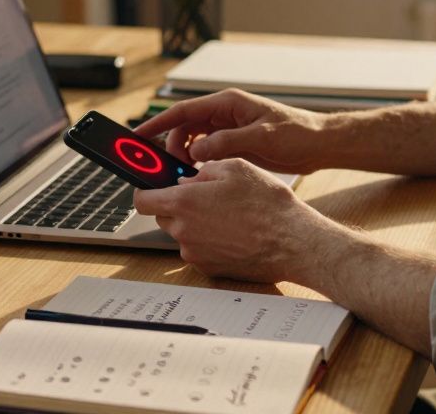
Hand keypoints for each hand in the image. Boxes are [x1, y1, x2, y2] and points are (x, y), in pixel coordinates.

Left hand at [132, 159, 333, 282]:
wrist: (293, 241)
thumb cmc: (268, 204)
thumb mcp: (235, 168)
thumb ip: (202, 171)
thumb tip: (187, 179)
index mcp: (184, 202)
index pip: (142, 200)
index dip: (146, 191)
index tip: (152, 188)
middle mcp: (184, 231)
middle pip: (162, 217)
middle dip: (176, 206)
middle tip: (204, 198)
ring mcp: (195, 253)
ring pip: (182, 234)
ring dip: (194, 224)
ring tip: (226, 215)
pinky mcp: (209, 268)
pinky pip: (198, 251)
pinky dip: (209, 242)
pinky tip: (233, 233)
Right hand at [135, 89, 330, 172]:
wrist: (318, 144)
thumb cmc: (296, 133)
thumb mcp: (261, 137)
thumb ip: (227, 142)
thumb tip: (197, 149)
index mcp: (228, 103)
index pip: (183, 111)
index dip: (158, 123)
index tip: (138, 136)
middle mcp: (224, 113)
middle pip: (184, 127)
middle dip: (171, 146)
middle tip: (168, 168)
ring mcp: (228, 128)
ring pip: (193, 140)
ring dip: (185, 155)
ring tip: (184, 175)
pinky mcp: (234, 143)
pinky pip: (206, 150)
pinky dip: (198, 161)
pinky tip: (199, 175)